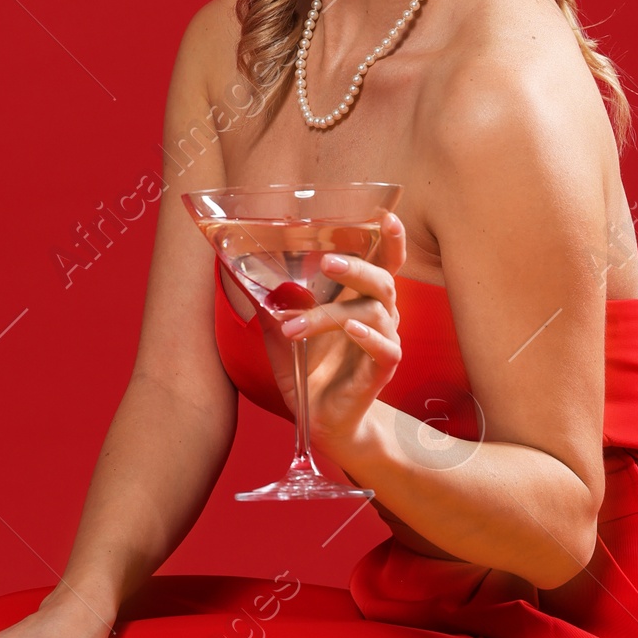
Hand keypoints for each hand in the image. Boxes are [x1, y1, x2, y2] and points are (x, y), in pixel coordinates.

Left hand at [269, 208, 405, 457]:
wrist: (323, 420)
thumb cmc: (309, 368)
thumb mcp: (281, 332)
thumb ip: (272, 304)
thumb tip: (247, 273)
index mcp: (360, 298)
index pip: (383, 262)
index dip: (390, 239)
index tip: (386, 216)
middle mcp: (379, 314)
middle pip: (382, 279)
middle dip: (356, 266)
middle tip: (325, 261)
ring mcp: (383, 341)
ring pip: (374, 312)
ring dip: (333, 313)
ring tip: (297, 321)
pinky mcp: (382, 370)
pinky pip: (386, 348)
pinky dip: (368, 336)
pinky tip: (351, 329)